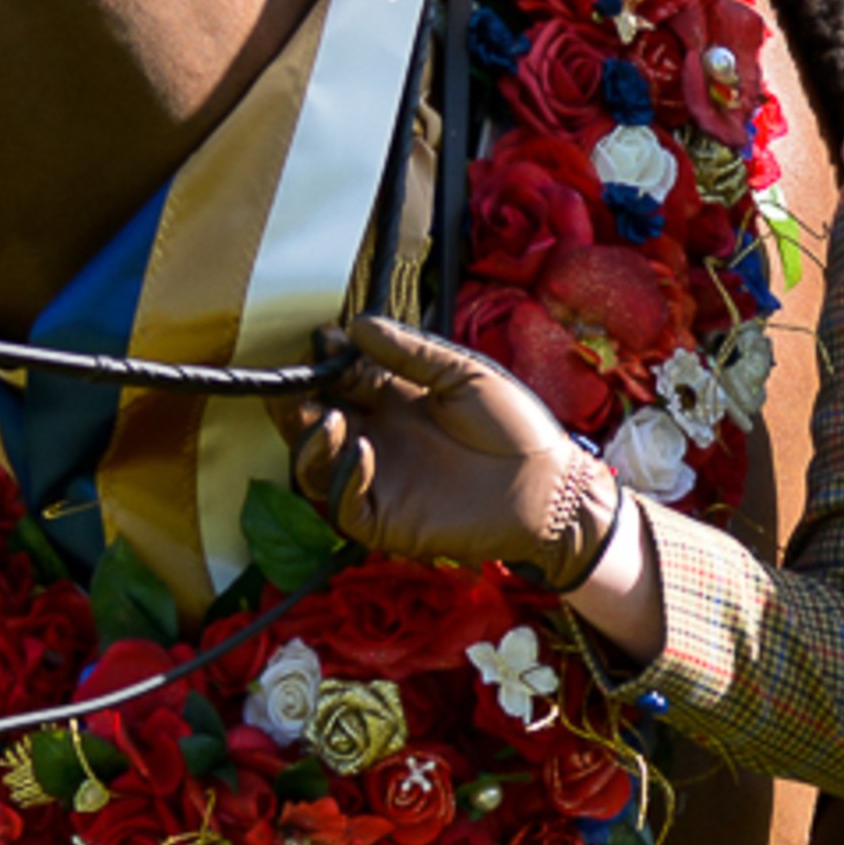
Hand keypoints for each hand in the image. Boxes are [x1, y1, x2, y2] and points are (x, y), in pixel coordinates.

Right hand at [272, 316, 618, 586]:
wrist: (548, 487)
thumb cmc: (515, 428)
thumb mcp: (463, 375)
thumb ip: (411, 353)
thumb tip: (356, 324)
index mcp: (395, 400)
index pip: (342, 379)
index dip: (326, 362)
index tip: (321, 340)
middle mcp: (379, 438)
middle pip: (317, 421)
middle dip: (299, 402)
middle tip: (295, 384)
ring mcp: (378, 480)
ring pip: (316, 464)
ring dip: (310, 440)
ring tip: (325, 418)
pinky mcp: (385, 520)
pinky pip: (342, 504)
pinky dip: (340, 478)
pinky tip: (358, 450)